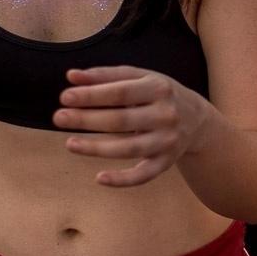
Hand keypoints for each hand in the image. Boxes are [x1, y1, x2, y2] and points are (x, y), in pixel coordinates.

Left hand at [56, 66, 210, 186]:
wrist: (197, 119)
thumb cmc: (159, 95)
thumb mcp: (140, 78)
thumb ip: (106, 76)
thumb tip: (72, 77)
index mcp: (159, 88)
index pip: (120, 93)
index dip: (92, 95)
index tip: (66, 97)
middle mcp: (166, 115)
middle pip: (121, 121)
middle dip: (87, 120)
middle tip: (58, 118)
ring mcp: (167, 141)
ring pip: (128, 148)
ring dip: (96, 148)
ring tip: (70, 144)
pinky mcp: (166, 162)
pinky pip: (144, 175)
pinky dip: (122, 179)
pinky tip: (99, 178)